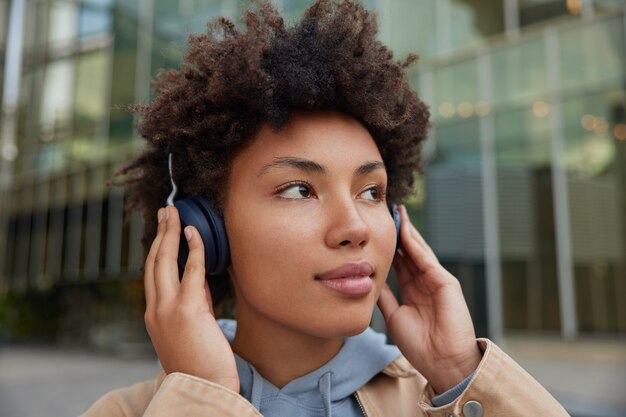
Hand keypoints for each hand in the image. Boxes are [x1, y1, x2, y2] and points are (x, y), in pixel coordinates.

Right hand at [143, 205, 238, 391]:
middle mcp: (154, 309)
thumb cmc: (201, 363)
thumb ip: (192, 302)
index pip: (151, 275)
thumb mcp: (189, 329)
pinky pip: (190, 270)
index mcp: (152, 316)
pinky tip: (194, 233)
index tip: (162, 232)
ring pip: (164, 261)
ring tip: (174, 213)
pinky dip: (193, 248)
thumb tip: (199, 277)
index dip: (156, 249)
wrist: (203, 388)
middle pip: (153, 262)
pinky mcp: (187, 309)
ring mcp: (168, 309)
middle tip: (164, 211)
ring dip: (170, 233)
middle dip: (158, 233)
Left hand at [377, 205, 481, 393]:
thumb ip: (385, 296)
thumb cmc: (419, 345)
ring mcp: (437, 281)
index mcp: (414, 291)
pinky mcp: (446, 282)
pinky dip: (415, 245)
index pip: (400, 263)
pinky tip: (404, 231)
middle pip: (410, 252)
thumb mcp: (393, 316)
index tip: (376, 231)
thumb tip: (369, 278)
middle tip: (386, 212)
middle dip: (399, 233)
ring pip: (419, 251)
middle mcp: (426, 282)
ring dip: (407, 232)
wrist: (441, 362)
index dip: (389, 247)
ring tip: (396, 213)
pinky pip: (427, 260)